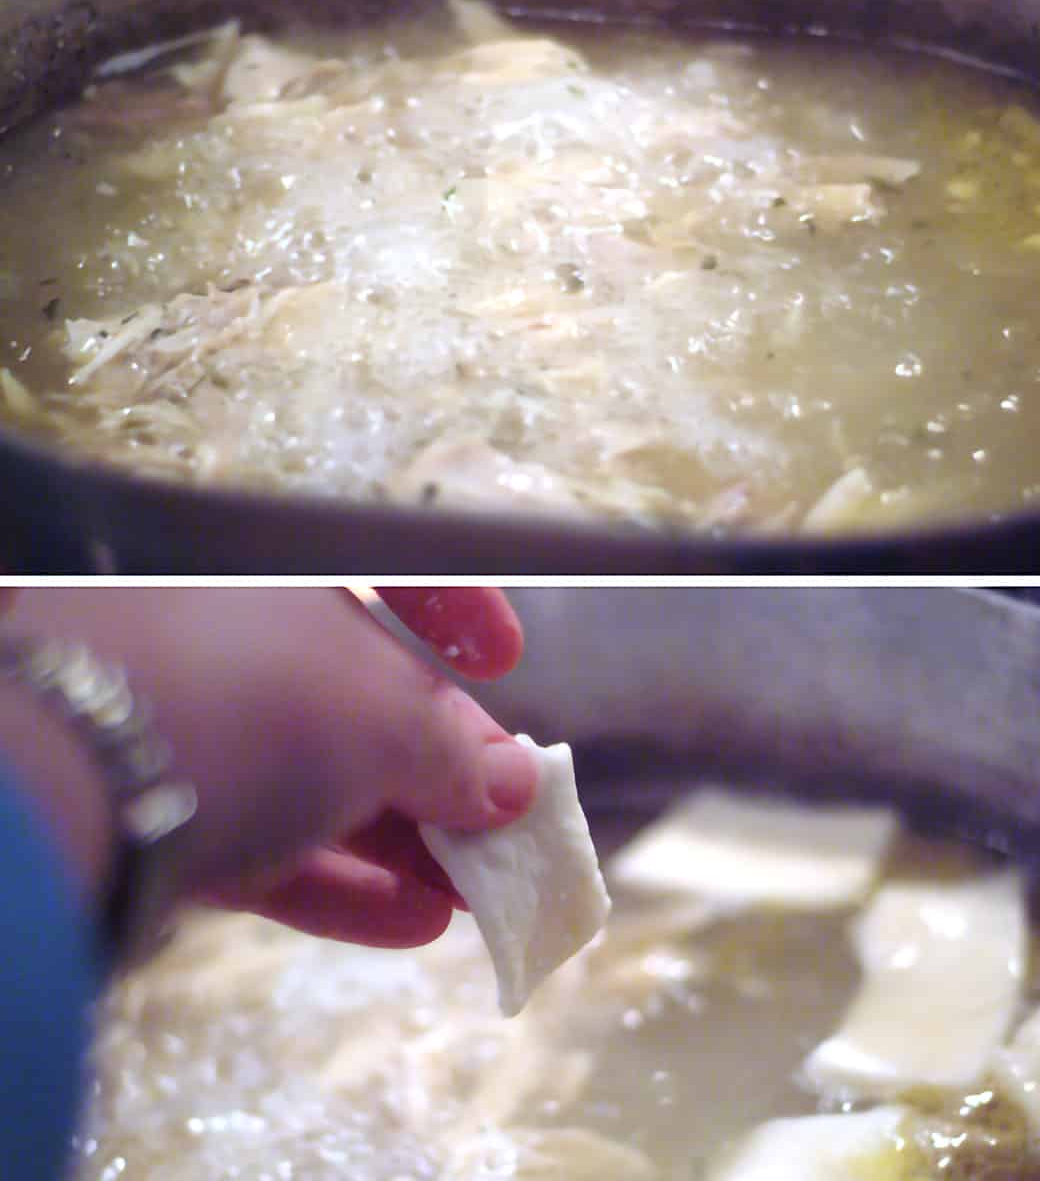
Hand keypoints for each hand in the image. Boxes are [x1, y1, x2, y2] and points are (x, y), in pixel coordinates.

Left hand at [1, 587, 536, 950]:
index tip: (507, 659)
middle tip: (502, 826)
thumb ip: (456, 755)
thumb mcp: (385, 720)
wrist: (69, 786)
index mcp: (286, 576)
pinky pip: (265, 839)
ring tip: (474, 894)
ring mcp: (190, 726)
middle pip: (360, 697)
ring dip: (404, 841)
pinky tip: (413, 922)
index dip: (461, 607)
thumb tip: (517, 786)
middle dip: (443, 768)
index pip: (383, 569)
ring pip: (315, 780)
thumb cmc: (255, 703)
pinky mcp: (155, 815)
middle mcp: (234, 635)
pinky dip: (340, 880)